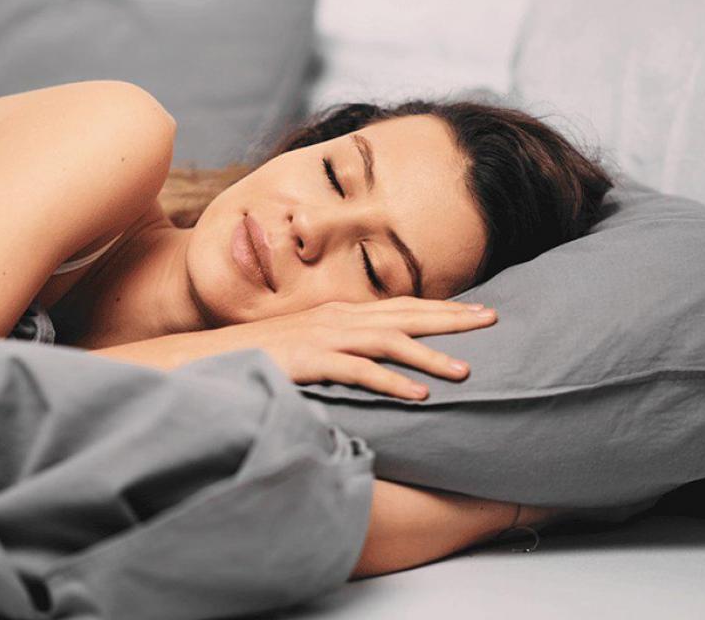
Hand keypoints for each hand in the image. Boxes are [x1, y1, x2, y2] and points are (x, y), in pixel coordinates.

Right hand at [208, 296, 495, 399]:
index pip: (402, 307)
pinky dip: (392, 383)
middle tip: (493, 321)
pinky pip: (360, 371)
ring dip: (430, 356)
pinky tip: (419, 397)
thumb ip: (343, 345)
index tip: (478, 312)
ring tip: (466, 371)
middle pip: (406, 315)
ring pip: (391, 342)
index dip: (442, 308)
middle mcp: (339, 318)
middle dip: (451, 318)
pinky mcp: (312, 361)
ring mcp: (325, 338)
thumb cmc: (263, 354)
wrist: (211, 355)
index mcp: (341, 312)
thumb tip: (377, 357)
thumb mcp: (310, 344)